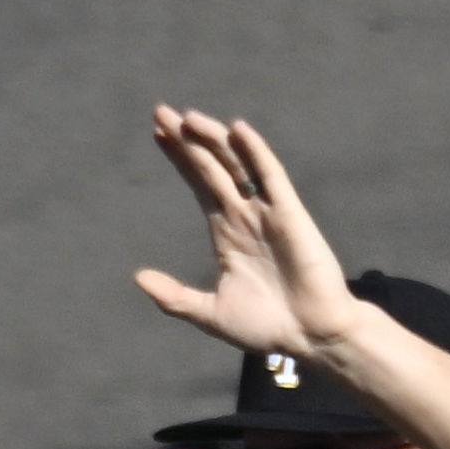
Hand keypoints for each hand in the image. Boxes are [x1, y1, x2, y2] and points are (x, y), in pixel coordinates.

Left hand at [135, 103, 368, 369]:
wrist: (310, 337)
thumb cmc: (267, 327)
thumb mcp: (211, 313)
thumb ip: (175, 296)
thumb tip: (139, 277)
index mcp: (226, 232)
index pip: (199, 185)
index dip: (180, 160)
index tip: (158, 134)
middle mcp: (244, 216)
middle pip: (212, 167)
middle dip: (187, 140)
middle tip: (161, 111)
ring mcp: (267, 213)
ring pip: (236, 165)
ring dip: (214, 140)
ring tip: (188, 118)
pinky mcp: (290, 215)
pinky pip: (271, 177)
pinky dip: (256, 153)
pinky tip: (238, 130)